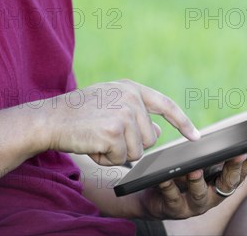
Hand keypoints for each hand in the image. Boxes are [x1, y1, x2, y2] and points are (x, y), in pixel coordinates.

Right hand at [42, 79, 199, 164]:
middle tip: (105, 134)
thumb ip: (135, 114)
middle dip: (130, 145)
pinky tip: (92, 144)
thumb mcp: (111, 103)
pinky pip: (120, 159)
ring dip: (117, 153)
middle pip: (150, 138)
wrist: (51, 118)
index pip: (165, 105)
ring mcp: (124, 114)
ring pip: (136, 151)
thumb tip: (157, 132)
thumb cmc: (80, 112)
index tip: (195, 136)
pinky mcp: (114, 132)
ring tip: (97, 137)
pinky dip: (106, 159)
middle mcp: (131, 98)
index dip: (182, 122)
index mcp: (131, 88)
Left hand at [139, 152, 246, 219]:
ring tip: (195, 168)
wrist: (159, 196)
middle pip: (227, 184)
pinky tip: (166, 176)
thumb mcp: (205, 162)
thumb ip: (223, 152)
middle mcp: (213, 196)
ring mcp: (195, 205)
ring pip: (199, 194)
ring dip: (198, 180)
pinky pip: (172, 197)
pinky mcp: (174, 209)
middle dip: (233, 168)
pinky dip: (169, 186)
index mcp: (222, 183)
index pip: (240, 172)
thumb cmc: (186, 174)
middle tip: (238, 153)